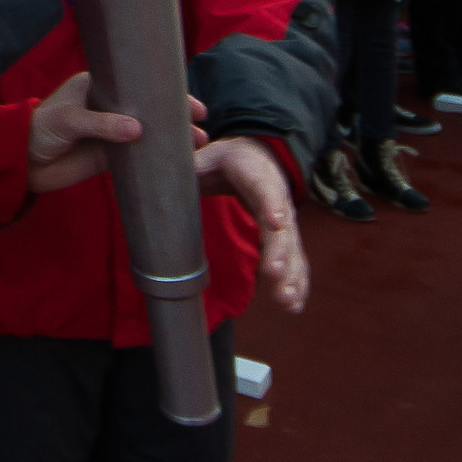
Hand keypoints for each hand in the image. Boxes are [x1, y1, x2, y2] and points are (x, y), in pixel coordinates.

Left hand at [26, 73, 207, 193]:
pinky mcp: (108, 157)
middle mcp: (109, 107)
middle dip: (176, 117)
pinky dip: (155, 158)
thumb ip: (101, 124)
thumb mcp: (69, 120)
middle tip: (201, 126)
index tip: (191, 103)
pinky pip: (137, 156)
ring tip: (197, 146)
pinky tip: (175, 162)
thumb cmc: (41, 129)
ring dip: (171, 139)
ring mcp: (111, 133)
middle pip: (149, 109)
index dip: (166, 91)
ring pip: (148, 133)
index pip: (138, 84)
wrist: (21, 162)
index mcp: (100, 86)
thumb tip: (138, 130)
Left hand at [195, 136, 307, 313]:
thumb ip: (193, 164)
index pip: (265, 190)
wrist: (258, 158)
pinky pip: (294, 262)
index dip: (271, 205)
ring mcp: (285, 221)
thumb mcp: (209, 155)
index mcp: (257, 175)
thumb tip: (164, 173)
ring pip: (291, 250)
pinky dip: (296, 283)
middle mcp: (278, 199)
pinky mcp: (286, 239)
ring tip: (287, 302)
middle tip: (273, 274)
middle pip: (281, 229)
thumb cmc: (229, 159)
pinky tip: (293, 306)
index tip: (275, 221)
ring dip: (290, 276)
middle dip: (278, 252)